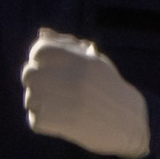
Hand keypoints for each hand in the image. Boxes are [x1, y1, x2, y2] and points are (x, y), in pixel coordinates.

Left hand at [22, 29, 151, 158]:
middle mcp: (76, 79)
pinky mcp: (66, 125)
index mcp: (83, 61)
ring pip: (30, 98)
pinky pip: (35, 120)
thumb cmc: (108, 88)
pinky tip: (56, 120)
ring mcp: (70, 103)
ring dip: (37, 103)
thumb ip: (68, 45)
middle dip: (34, 82)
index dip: (37, 58)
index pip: (39, 50)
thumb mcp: (94, 62)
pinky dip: (42, 121)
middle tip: (47, 89)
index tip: (44, 66)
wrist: (130, 123)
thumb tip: (42, 33)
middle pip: (29, 74)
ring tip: (54, 106)